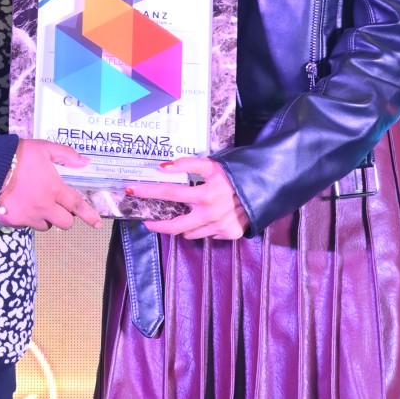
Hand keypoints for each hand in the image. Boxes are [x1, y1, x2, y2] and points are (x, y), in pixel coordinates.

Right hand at [0, 141, 101, 232]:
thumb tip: (86, 163)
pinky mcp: (13, 221)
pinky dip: (27, 218)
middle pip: (65, 223)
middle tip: (59, 207)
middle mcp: (44, 207)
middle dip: (66, 218)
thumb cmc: (19, 156)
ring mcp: (28, 216)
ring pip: (45, 226)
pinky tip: (21, 206)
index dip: (89, 216)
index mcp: (55, 190)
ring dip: (47, 219)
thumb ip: (67, 155)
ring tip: (38, 205)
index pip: (77, 206)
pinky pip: (26, 225)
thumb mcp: (45, 148)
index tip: (97, 223)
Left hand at [130, 157, 248, 240]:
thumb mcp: (214, 164)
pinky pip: (207, 234)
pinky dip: (202, 227)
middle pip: (175, 226)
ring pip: (190, 234)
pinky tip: (205, 218)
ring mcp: (220, 227)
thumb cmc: (238, 172)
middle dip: (158, 225)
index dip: (149, 192)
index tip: (132, 191)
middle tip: (149, 221)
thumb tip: (163, 167)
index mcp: (206, 195)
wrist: (267, 187)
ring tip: (178, 218)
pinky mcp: (229, 234)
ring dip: (181, 226)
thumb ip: (188, 164)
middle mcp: (211, 214)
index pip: (169, 194)